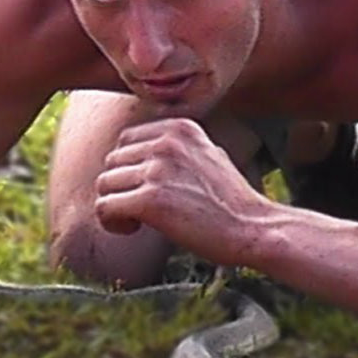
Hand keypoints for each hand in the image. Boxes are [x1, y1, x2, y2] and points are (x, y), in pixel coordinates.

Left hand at [94, 118, 268, 263]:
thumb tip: (137, 154)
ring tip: (138, 221)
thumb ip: (175, 148)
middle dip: (121, 188)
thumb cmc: (230, 202)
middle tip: (142, 210)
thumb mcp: (208, 155)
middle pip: (111, 162)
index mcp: (179, 127)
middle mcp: (166, 142)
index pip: (125, 141)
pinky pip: (104, 207)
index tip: (147, 191)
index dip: (129, 170)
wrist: (253, 229)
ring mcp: (158, 169)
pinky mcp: (150, 200)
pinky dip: (112, 223)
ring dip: (115, 207)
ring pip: (104, 184)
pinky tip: (134, 230)